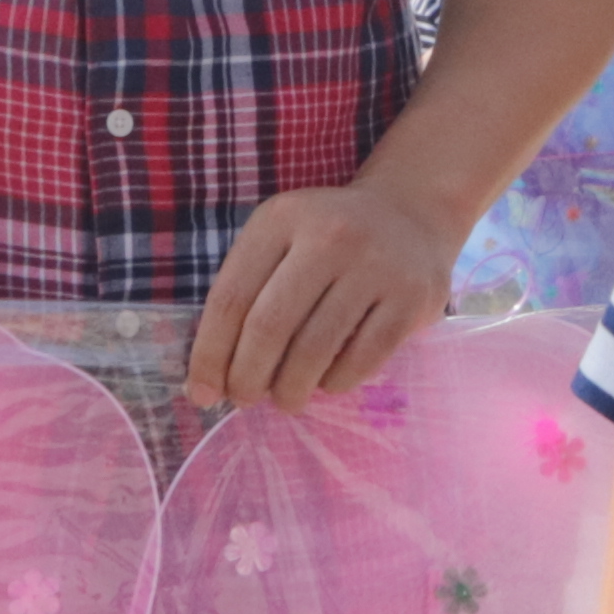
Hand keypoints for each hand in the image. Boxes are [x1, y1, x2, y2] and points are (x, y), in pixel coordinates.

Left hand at [187, 175, 465, 409]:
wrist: (409, 214)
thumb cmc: (327, 241)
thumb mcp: (280, 240)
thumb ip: (246, 293)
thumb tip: (210, 379)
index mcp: (281, 219)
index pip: (231, 298)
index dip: (209, 354)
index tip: (201, 393)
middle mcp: (329, 236)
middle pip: (270, 326)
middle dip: (248, 377)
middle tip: (244, 400)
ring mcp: (376, 266)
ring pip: (315, 349)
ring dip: (291, 388)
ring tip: (286, 399)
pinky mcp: (412, 297)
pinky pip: (362, 359)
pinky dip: (336, 383)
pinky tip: (328, 382)